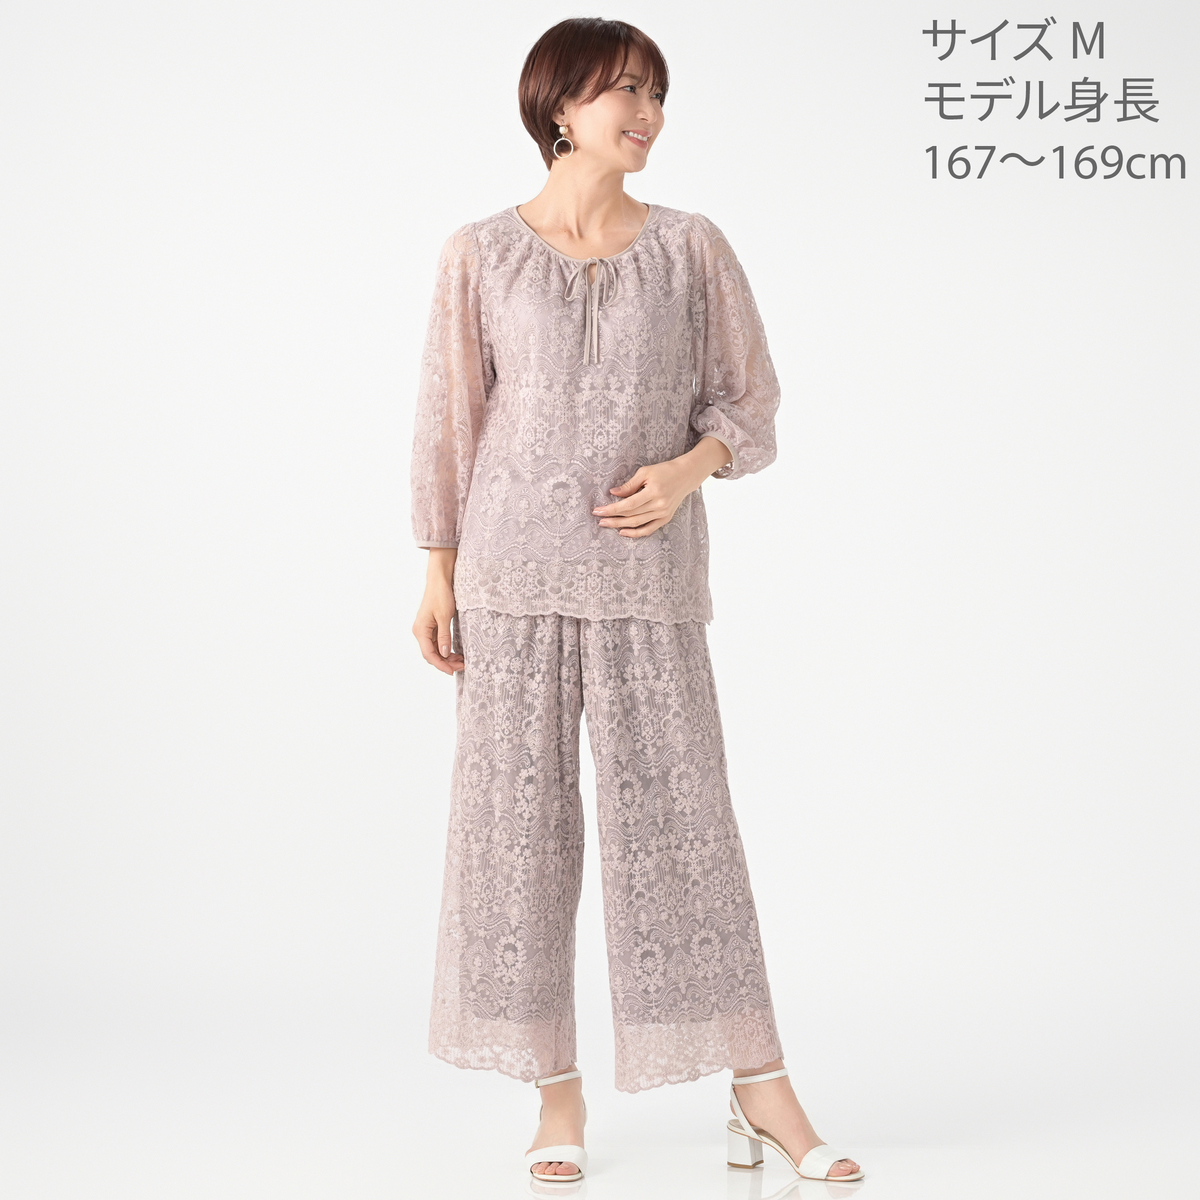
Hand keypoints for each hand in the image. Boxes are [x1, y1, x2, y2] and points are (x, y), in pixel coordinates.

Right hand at [412, 548, 464, 673]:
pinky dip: (447, 649)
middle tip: (462, 666)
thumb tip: (445, 654)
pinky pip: (438, 642)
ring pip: (435, 650)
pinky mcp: (432, 626)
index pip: (429, 654)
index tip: (453, 671)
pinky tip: (457, 652)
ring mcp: (426, 629)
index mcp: (420, 630)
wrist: (440, 579)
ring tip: (462, 660)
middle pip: (431, 654)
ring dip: (447, 657)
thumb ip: (444, 636)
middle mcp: (420, 631)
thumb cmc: (441, 595)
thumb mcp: (445, 616)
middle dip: (446, 662)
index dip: (441, 665)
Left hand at [592, 436, 732, 537]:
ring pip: (638, 524)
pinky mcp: (666, 518)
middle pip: (631, 516)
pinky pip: (649, 529)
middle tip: (598, 519)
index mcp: (653, 492)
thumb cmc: (664, 470)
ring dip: (620, 526)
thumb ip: (629, 485)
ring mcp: (663, 514)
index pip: (628, 505)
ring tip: (606, 524)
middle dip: (612, 518)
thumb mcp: (645, 472)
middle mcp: (659, 505)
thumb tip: (613, 493)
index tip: (598, 510)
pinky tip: (623, 532)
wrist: (686, 476)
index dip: (612, 509)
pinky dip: (636, 533)